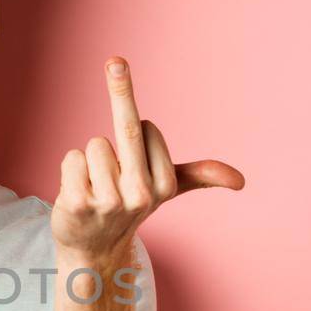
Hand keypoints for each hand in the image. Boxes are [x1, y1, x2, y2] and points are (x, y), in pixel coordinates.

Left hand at [51, 56, 244, 260]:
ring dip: (89, 160)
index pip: (146, 128)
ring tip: (95, 186)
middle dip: (122, 86)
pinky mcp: (77, 204)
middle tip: (116, 60)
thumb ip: (200, 176)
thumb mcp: (167, 190)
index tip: (136, 152)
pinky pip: (71, 158)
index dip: (137, 132)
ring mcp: (107, 201)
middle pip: (128, 127)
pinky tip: (78, 193)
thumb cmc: (129, 208)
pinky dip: (70, 169)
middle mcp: (140, 195)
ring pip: (93, 144)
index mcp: (165, 185)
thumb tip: (240, 181)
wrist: (95, 251)